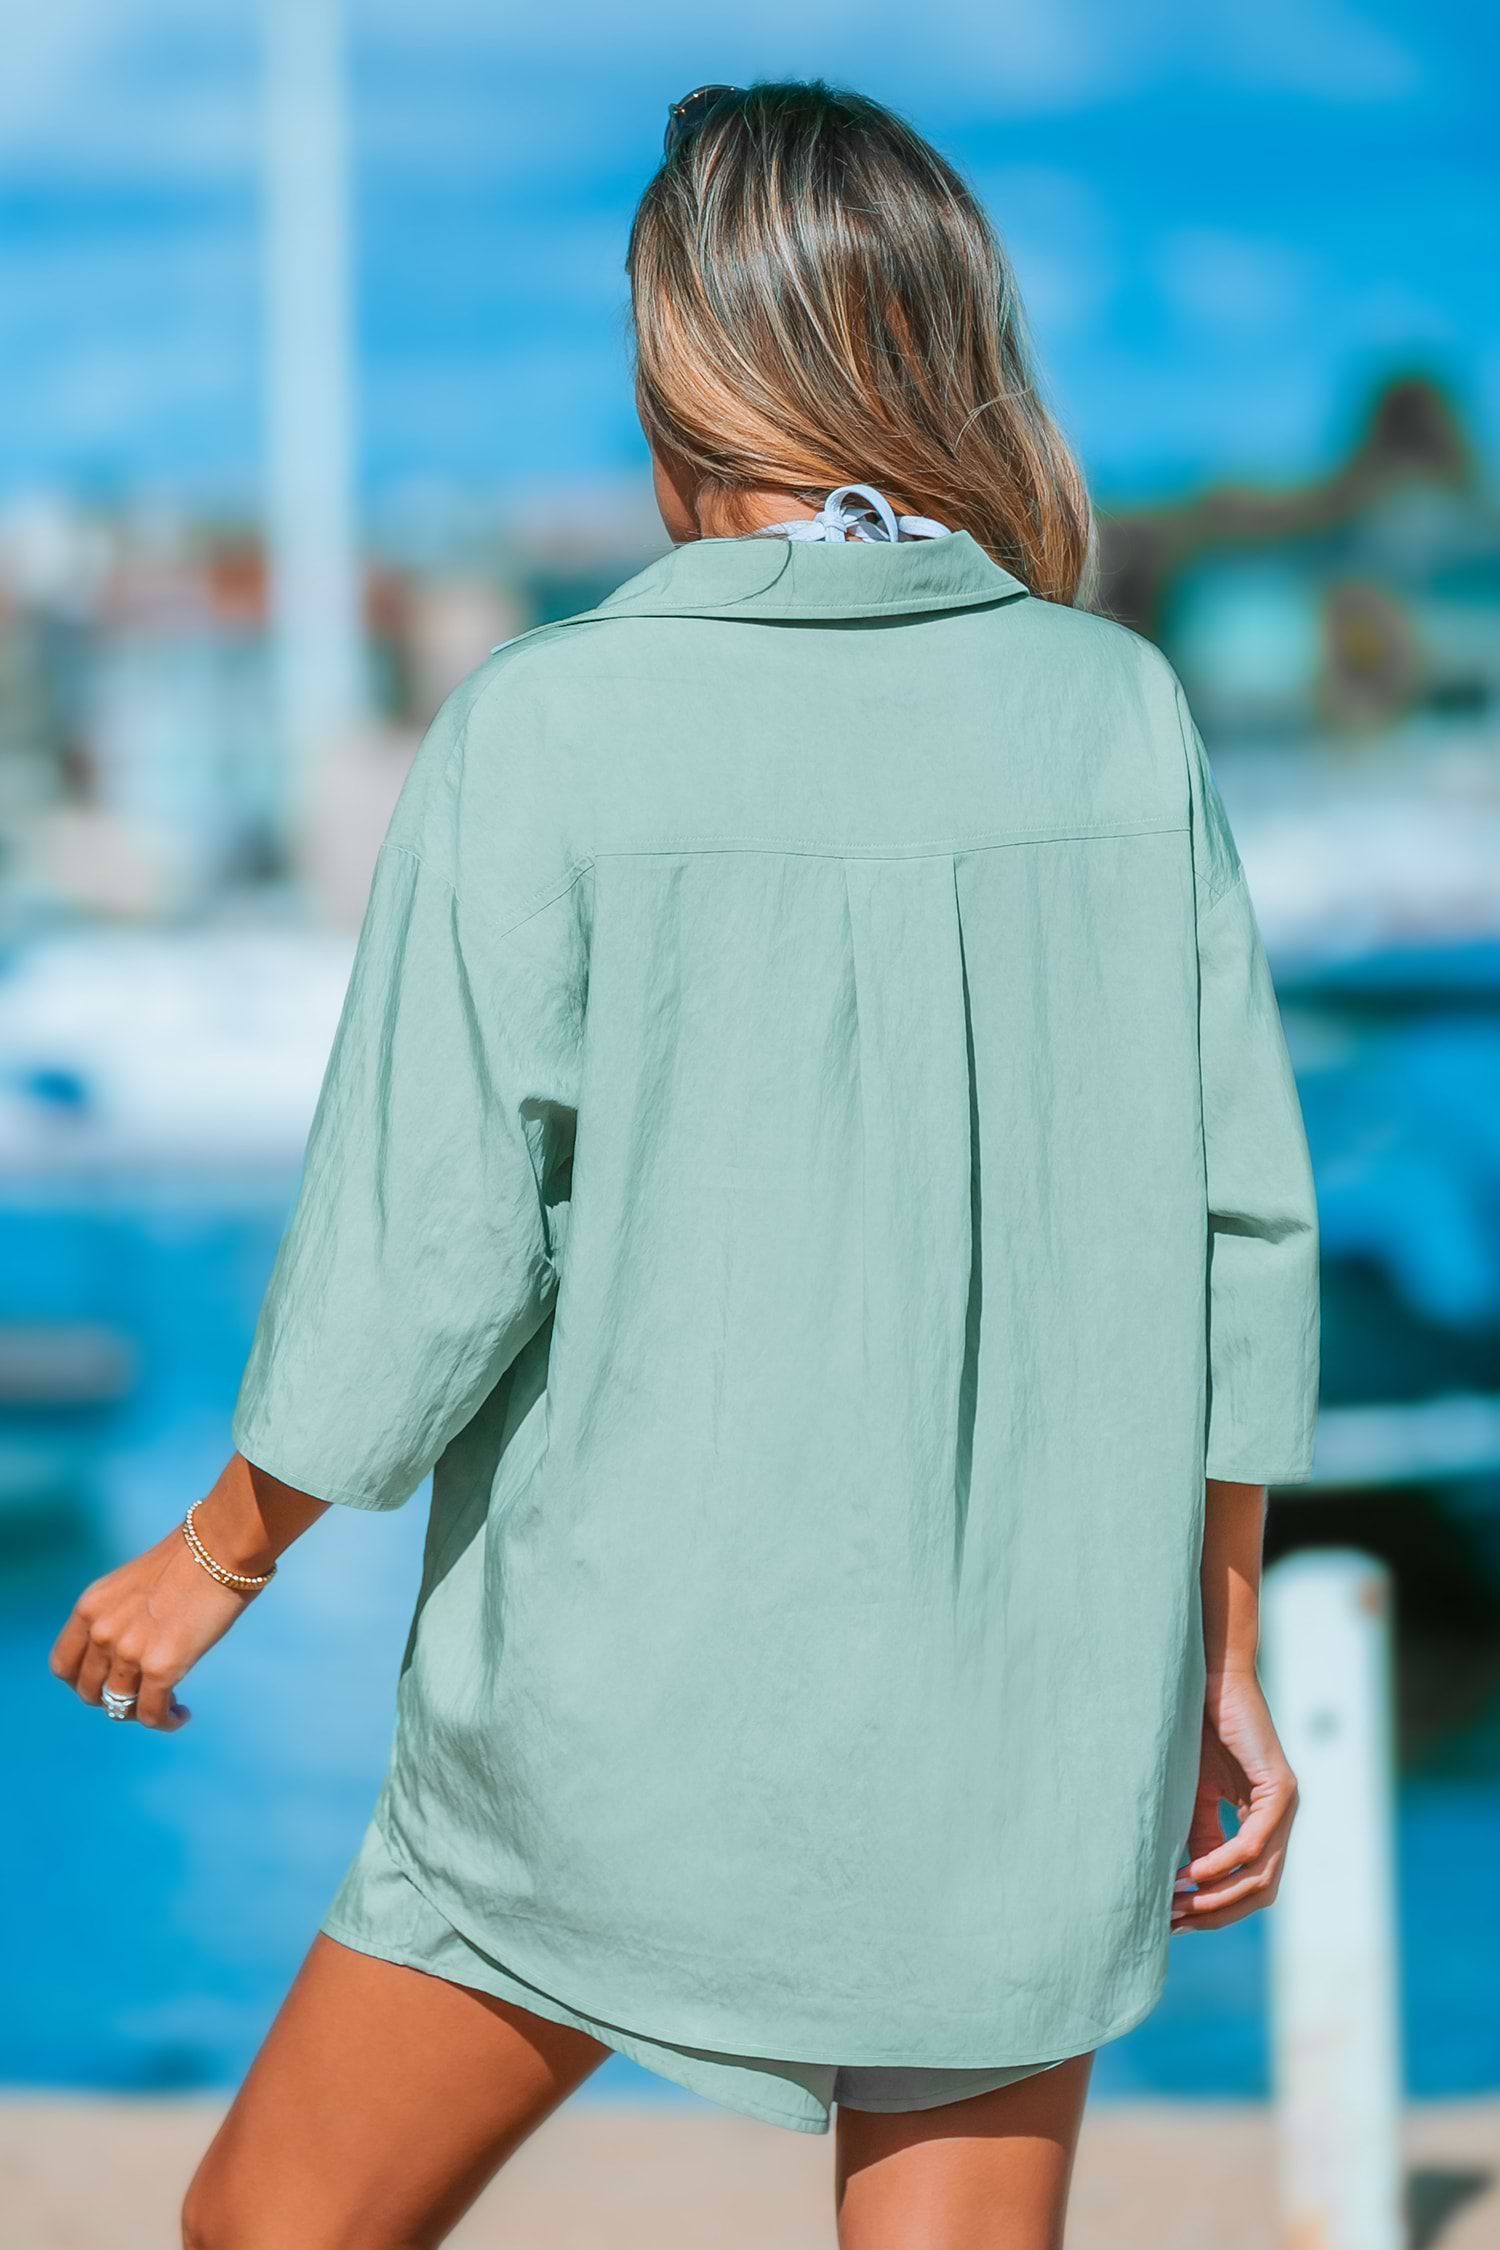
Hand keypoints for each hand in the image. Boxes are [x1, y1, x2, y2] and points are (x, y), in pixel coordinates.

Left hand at [49, 1520, 258, 1731]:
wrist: (219, 1549)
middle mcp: (101, 1632)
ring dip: (140, 1711)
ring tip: (166, 1703)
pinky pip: (153, 1714)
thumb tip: (125, 1653)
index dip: (82, 1682)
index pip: (63, 1666)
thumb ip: (117, 1618)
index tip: (106, 1682)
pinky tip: (181, 1713)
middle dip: (113, 1698)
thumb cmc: (187, 1561)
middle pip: (89, 1691)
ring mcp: (128, 1652)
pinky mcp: (161, 1667)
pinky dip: (167, 1721)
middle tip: (140, 1693)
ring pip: (120, 1707)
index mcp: (90, 1608)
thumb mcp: (131, 1586)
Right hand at [1172, 1668, 1297, 1931]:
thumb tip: (1186, 1890)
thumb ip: (1199, 1839)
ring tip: (1181, 1902)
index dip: (1214, 1909)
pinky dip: (1225, 1861)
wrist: (1211, 1680)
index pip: (1248, 1886)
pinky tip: (1194, 1871)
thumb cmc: (1198, 1731)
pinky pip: (1256, 1841)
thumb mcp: (1194, 1797)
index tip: (1174, 1920)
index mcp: (1263, 1824)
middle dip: (1218, 1913)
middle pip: (1260, 1893)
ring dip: (1220, 1896)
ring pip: (1263, 1876)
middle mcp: (1280, 1821)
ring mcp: (1286, 1807)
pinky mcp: (1282, 1788)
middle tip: (1175, 1920)